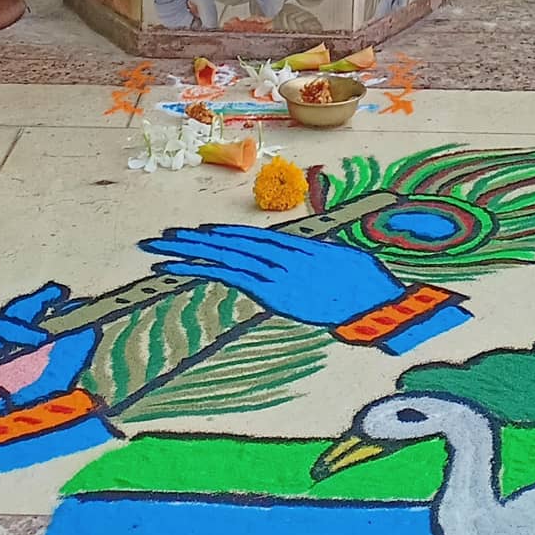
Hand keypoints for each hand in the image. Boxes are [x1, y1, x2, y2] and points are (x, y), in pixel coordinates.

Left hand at [141, 225, 406, 326]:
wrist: (376, 298)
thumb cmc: (369, 288)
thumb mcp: (344, 269)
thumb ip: (324, 263)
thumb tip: (321, 262)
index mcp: (298, 249)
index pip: (252, 240)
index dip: (223, 237)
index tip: (199, 235)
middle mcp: (281, 253)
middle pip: (230, 243)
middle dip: (194, 239)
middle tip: (162, 237)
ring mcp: (274, 269)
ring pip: (222, 254)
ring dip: (187, 250)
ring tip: (158, 247)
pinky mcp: (270, 288)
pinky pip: (226, 275)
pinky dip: (196, 268)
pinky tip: (172, 267)